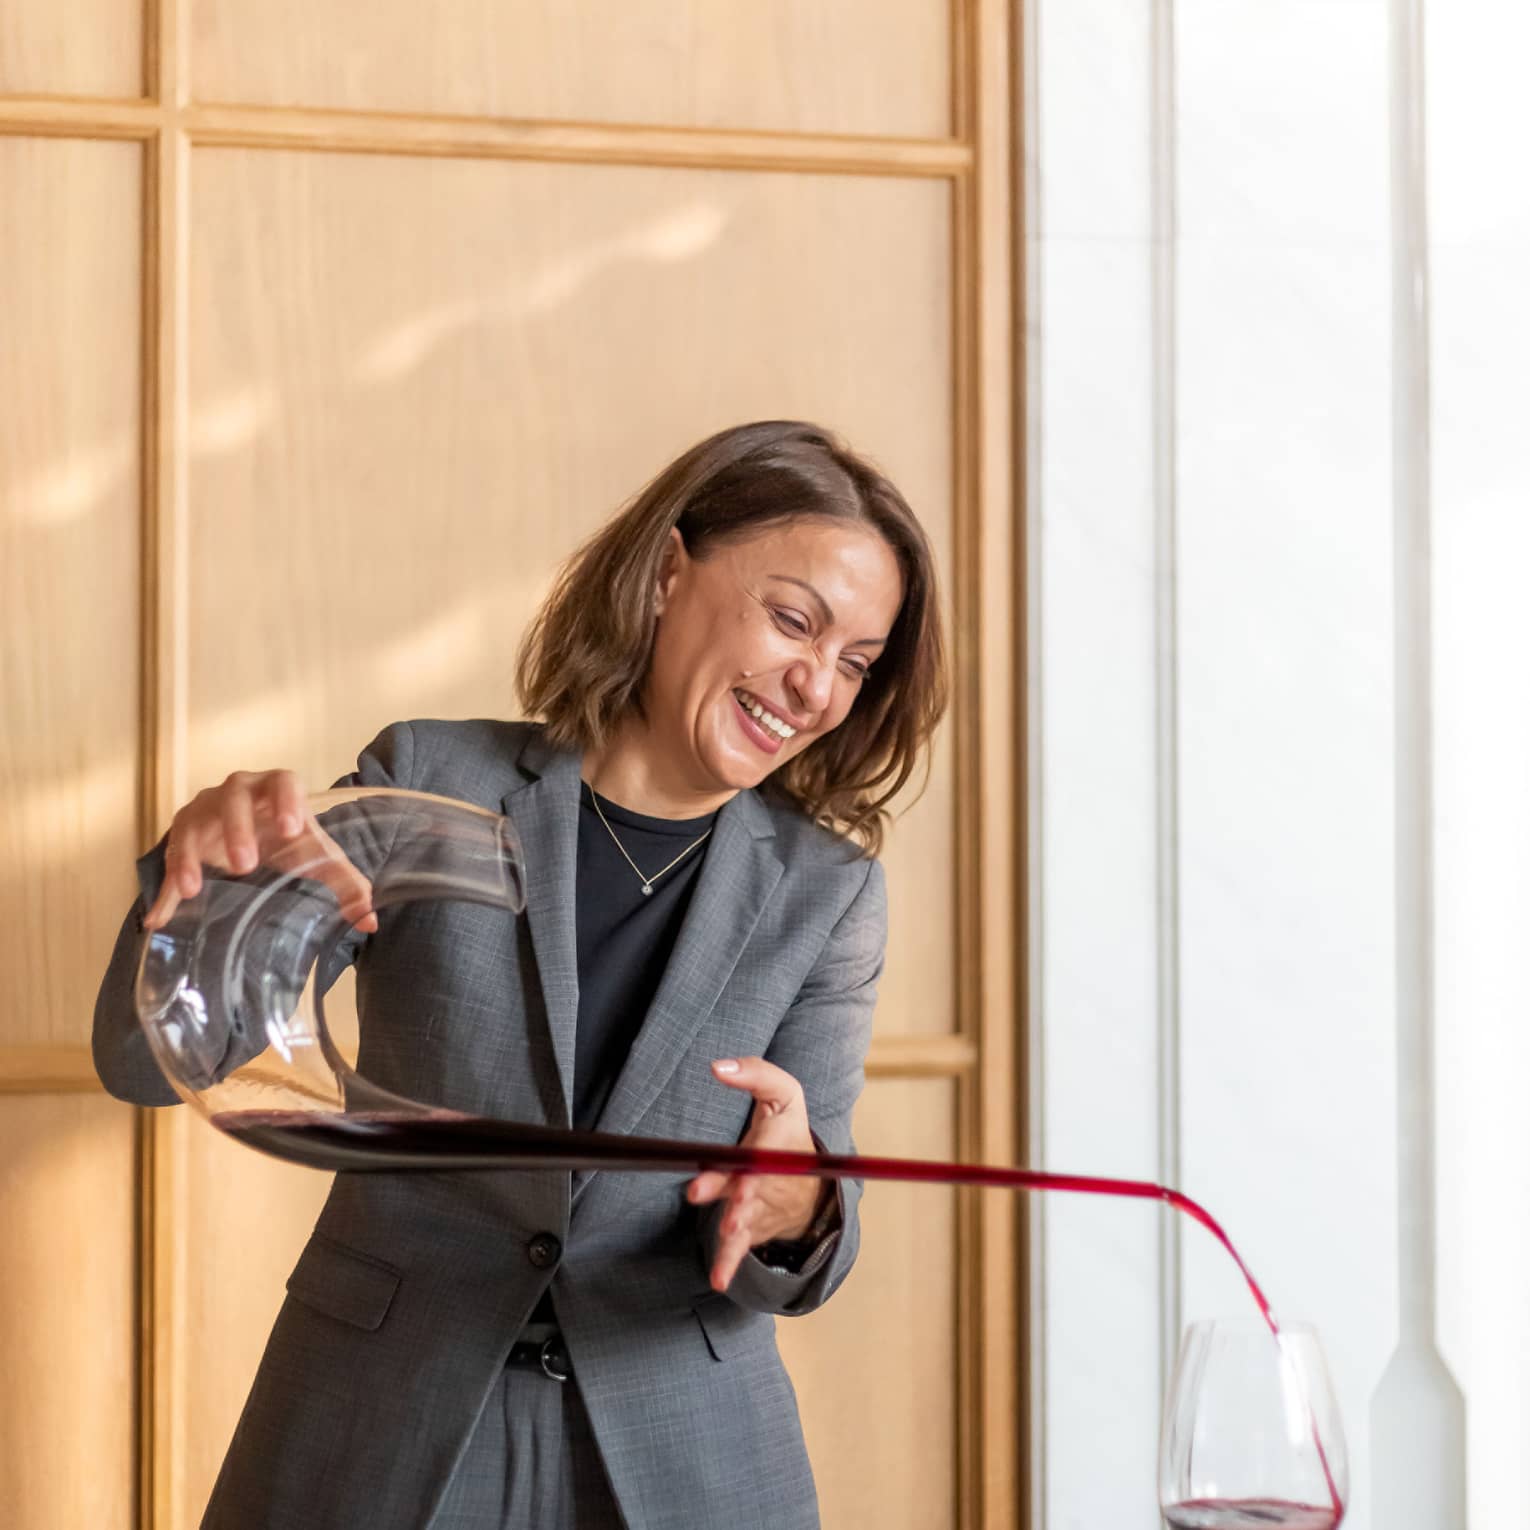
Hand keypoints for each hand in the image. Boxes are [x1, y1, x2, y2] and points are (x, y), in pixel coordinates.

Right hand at [142, 770, 377, 934]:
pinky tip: (159, 916)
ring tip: (193, 887)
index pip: (283, 781)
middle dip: (237, 828)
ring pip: (193, 821)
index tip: (291, 828)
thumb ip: (346, 884)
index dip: (286, 799)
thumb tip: (369, 923)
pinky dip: (164, 887)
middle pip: (234, 797)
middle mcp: (237, 792)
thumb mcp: (317, 857)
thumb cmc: (287, 839)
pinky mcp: (183, 835)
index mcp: (276, 789)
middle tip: (245, 864)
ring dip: (189, 853)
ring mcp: (204, 809)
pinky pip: (168, 857)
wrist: (251, 837)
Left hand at [686, 1056, 832, 1292]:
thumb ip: (754, 1074)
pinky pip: (741, 1248)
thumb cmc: (786, 1130)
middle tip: (729, 1208)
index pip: (767, 1153)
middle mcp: (772, 1180)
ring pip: (747, 1219)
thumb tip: (716, 1067)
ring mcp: (763, 1207)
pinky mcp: (752, 1227)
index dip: (753, 1164)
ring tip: (726, 1237)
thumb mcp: (783, 1093)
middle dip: (742, 1198)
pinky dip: (730, 1264)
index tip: (739, 1176)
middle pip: (753, 1190)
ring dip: (736, 1229)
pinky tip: (717, 1280)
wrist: (810, 1182)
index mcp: (779, 1144)